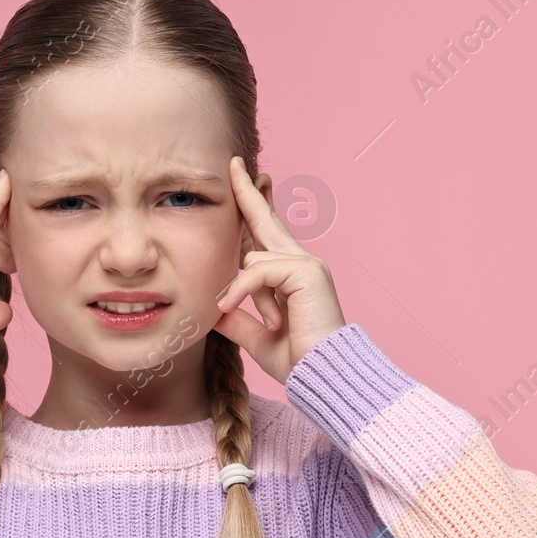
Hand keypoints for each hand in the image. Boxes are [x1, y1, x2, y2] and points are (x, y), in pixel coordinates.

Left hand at [213, 156, 346, 383]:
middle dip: (247, 192)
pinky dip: (239, 289)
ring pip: (252, 256)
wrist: (323, 374)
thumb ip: (237, 318)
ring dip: (238, 288)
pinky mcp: (306, 271)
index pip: (267, 236)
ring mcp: (307, 264)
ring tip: (236, 312)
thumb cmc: (297, 359)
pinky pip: (256, 270)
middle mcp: (302, 262)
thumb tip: (212, 309)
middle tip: (233, 163)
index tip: (244, 183)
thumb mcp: (256, 335)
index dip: (254, 210)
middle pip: (266, 220)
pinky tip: (227, 305)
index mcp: (291, 275)